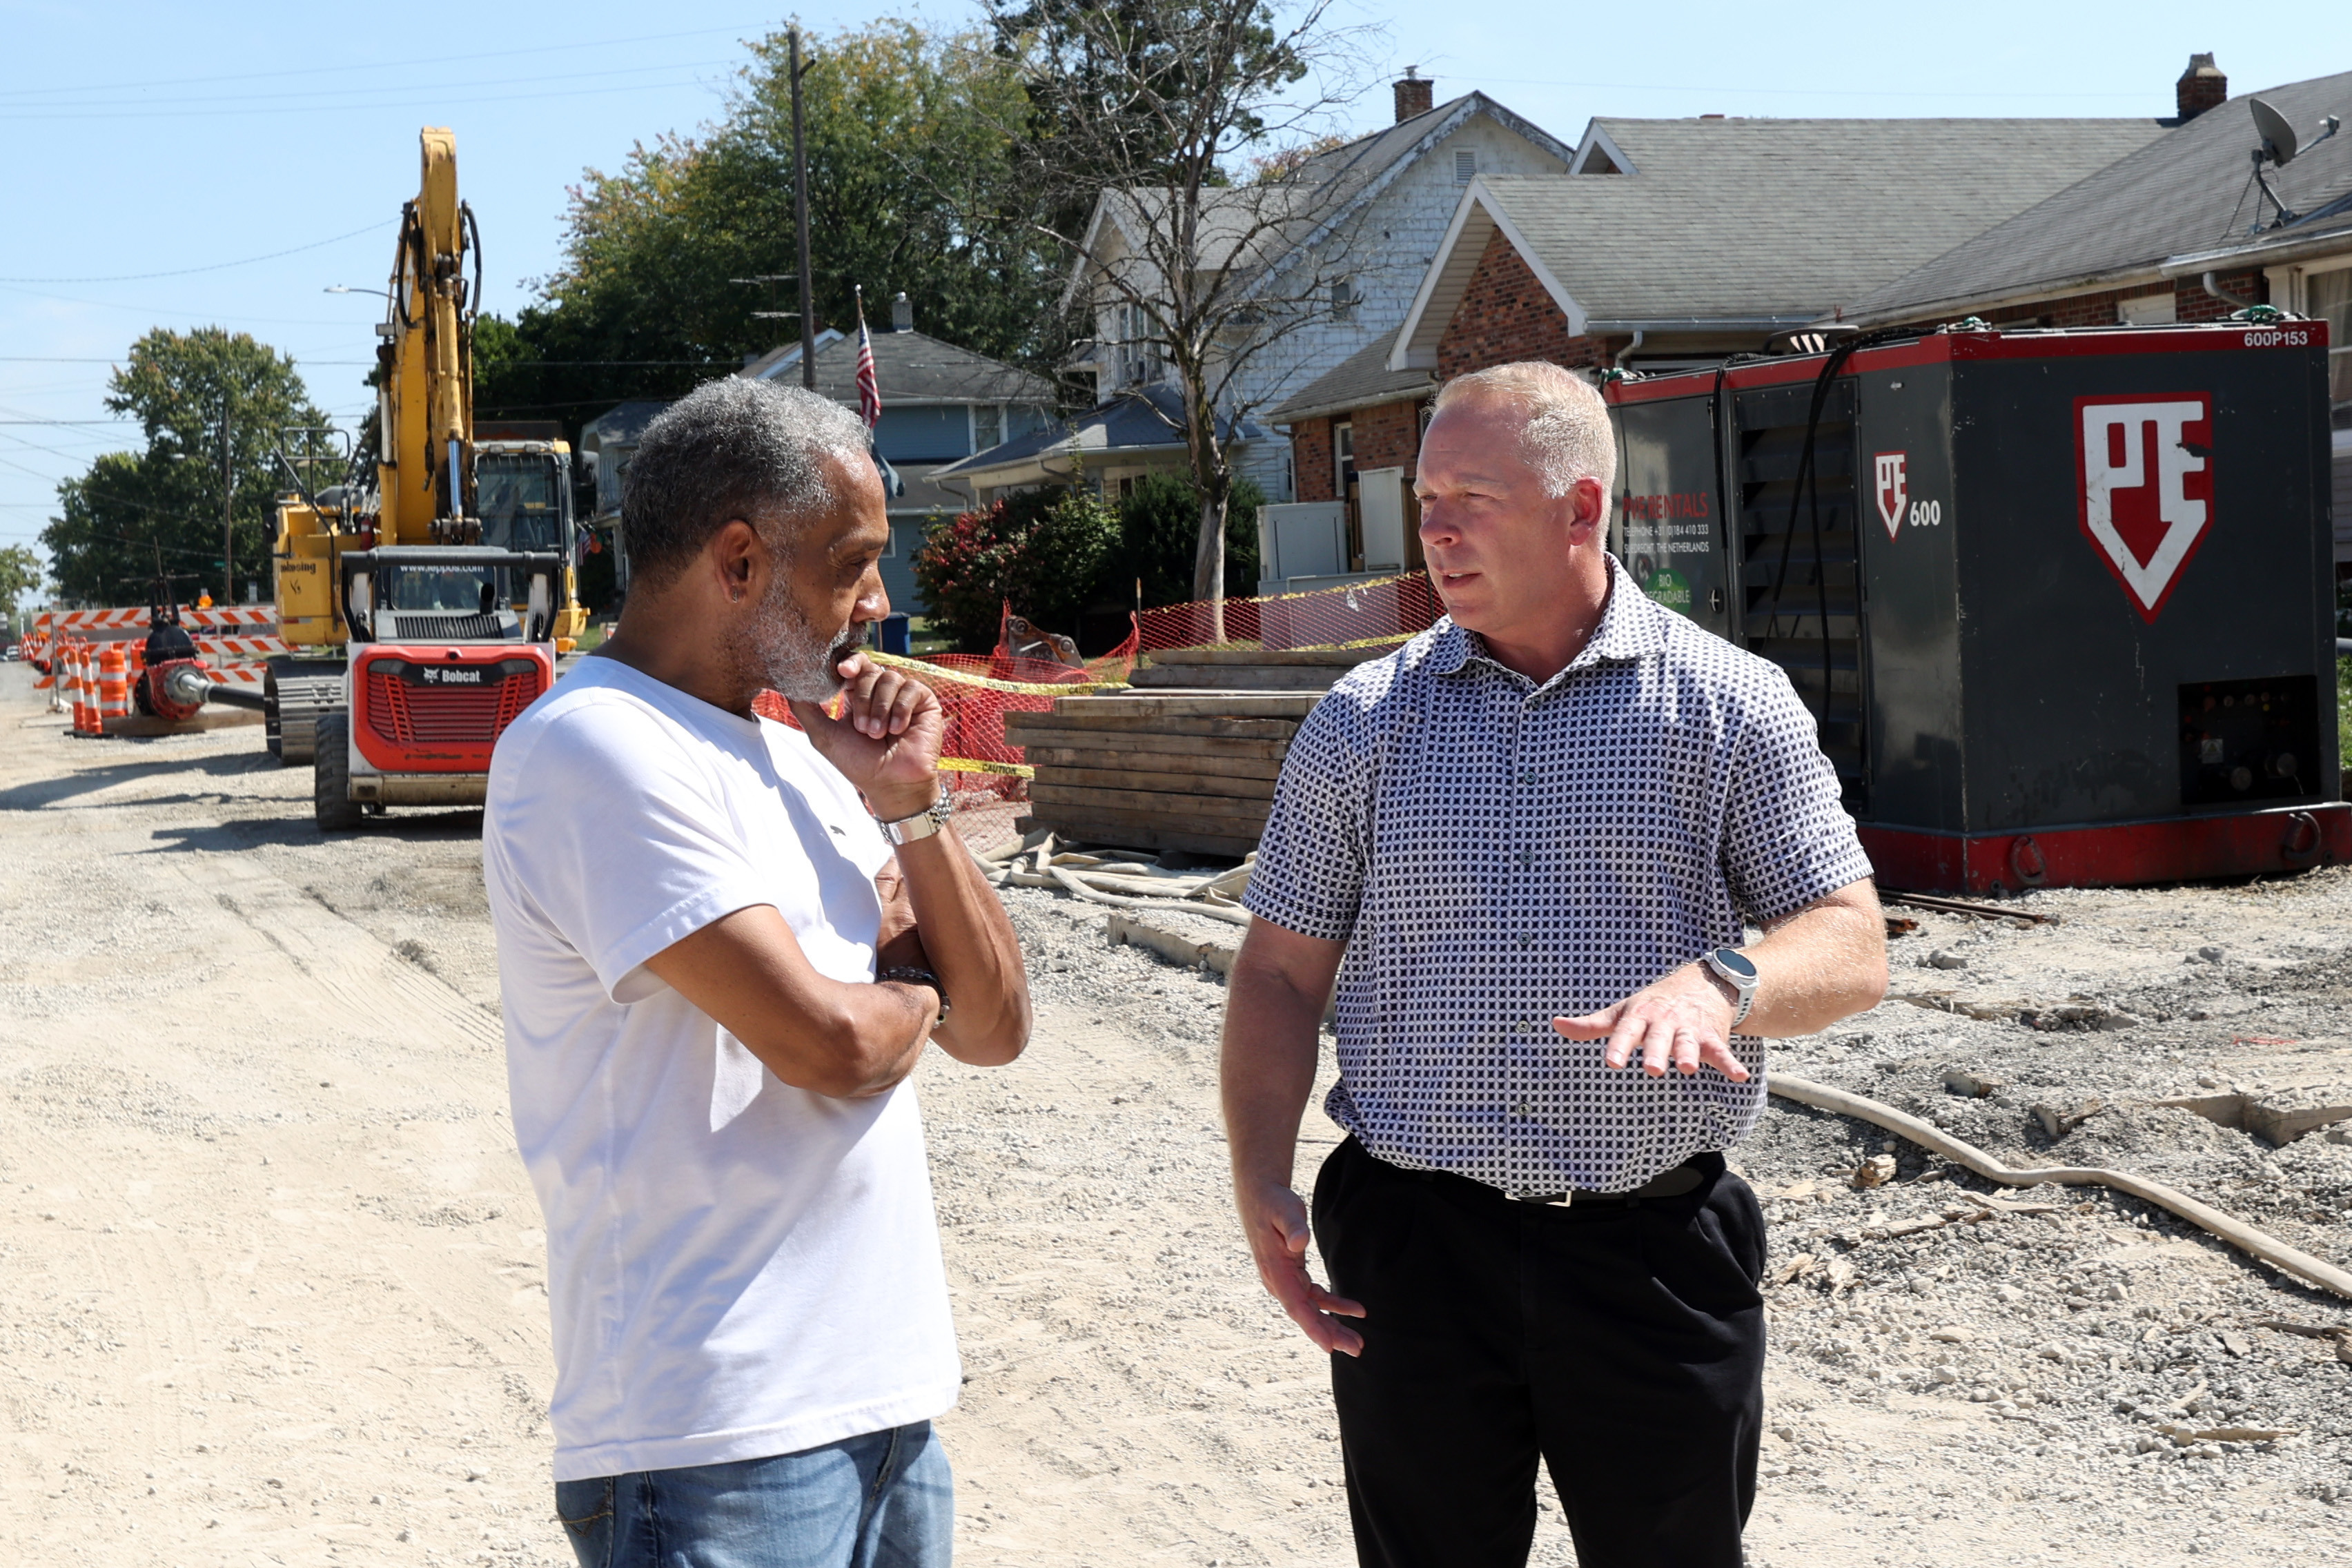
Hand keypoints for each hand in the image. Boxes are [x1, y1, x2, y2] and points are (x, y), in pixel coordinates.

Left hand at [789, 652, 944, 821]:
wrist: (891, 784)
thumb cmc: (858, 764)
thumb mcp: (824, 735)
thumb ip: (805, 709)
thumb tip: (786, 686)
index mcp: (858, 696)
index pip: (853, 665)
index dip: (848, 663)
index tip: (841, 671)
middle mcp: (881, 692)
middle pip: (869, 670)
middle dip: (863, 699)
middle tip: (863, 730)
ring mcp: (903, 695)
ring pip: (890, 678)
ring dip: (880, 708)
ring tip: (879, 734)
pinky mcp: (925, 702)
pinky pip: (912, 689)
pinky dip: (901, 710)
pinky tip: (898, 730)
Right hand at [1237, 1177, 1364, 1355]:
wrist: (1260, 1195)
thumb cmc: (1273, 1203)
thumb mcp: (1285, 1211)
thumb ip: (1293, 1227)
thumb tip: (1299, 1242)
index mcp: (1276, 1272)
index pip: (1296, 1307)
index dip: (1313, 1328)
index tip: (1330, 1347)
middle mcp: (1279, 1282)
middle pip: (1306, 1315)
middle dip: (1331, 1333)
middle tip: (1357, 1348)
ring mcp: (1286, 1281)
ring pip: (1312, 1310)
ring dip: (1333, 1324)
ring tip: (1357, 1340)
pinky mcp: (1294, 1275)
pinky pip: (1315, 1297)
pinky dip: (1333, 1304)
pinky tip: (1353, 1310)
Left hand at [1551, 963, 1751, 1081]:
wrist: (1700, 983)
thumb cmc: (1652, 1005)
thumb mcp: (1622, 1011)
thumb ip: (1592, 1025)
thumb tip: (1556, 1024)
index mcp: (1639, 1015)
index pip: (1626, 1031)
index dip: (1620, 1047)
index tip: (1612, 1063)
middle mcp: (1664, 1021)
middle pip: (1659, 1038)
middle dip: (1657, 1052)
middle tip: (1653, 1069)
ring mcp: (1689, 1028)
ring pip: (1689, 1042)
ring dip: (1690, 1054)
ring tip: (1688, 1068)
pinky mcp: (1712, 1036)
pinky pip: (1722, 1051)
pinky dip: (1730, 1063)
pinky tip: (1739, 1077)